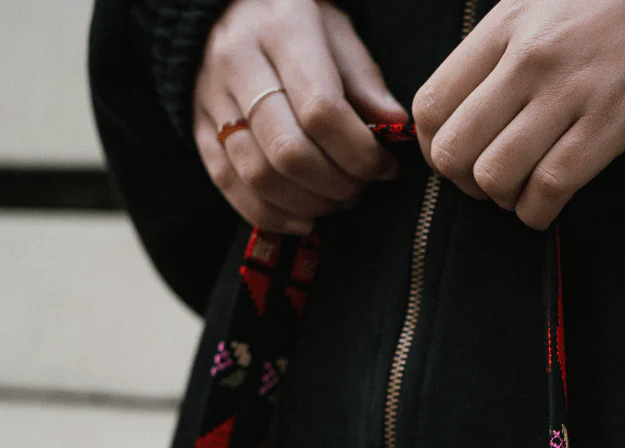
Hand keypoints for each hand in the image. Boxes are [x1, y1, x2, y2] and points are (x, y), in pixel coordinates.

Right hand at [194, 0, 408, 233]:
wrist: (227, 11)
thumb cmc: (296, 27)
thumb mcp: (337, 34)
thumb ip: (365, 82)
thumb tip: (395, 128)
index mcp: (281, 30)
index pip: (321, 110)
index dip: (359, 152)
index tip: (383, 167)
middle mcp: (238, 62)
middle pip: (287, 150)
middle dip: (334, 184)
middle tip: (359, 189)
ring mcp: (211, 98)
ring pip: (258, 175)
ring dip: (307, 204)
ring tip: (336, 202)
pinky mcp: (198, 129)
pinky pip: (231, 186)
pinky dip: (272, 215)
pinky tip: (304, 220)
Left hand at [413, 0, 624, 228]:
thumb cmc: (578, 13)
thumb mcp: (519, 13)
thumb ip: (478, 66)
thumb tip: (438, 134)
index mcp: (502, 30)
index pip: (431, 108)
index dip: (431, 149)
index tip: (452, 156)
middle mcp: (531, 59)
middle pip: (456, 152)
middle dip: (463, 181)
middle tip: (486, 178)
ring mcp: (572, 92)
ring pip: (498, 177)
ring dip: (501, 198)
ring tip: (518, 187)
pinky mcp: (611, 123)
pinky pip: (550, 190)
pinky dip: (536, 211)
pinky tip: (541, 203)